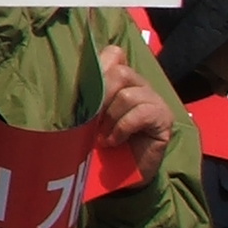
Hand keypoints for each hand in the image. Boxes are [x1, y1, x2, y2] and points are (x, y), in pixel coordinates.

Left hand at [97, 45, 174, 183]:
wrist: (125, 172)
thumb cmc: (103, 141)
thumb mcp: (89, 116)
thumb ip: (85, 96)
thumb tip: (64, 82)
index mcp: (121, 80)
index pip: (114, 54)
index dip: (99, 64)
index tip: (84, 87)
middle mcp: (140, 85)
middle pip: (120, 72)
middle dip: (100, 96)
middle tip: (91, 118)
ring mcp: (154, 100)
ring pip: (127, 95)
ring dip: (110, 117)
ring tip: (102, 135)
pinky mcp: (163, 118)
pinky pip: (140, 114)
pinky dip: (122, 128)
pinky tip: (114, 141)